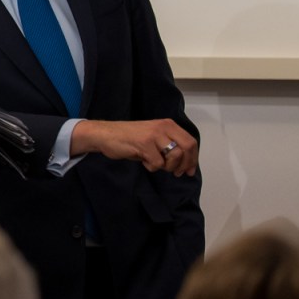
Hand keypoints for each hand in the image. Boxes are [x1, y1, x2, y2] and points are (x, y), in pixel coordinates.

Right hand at [73, 118, 197, 176]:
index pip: (191, 142)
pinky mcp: (144, 144)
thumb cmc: (128, 138)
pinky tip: (144, 162)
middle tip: (177, 173)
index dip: (193, 158)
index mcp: (168, 125)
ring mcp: (154, 135)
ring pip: (175, 156)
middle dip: (185, 164)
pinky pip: (158, 163)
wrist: (105, 135)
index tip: (189, 170)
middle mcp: (163, 127)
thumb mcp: (153, 137)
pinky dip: (152, 167)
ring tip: (156, 165)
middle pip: (187, 148)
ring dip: (168, 167)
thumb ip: (168, 145)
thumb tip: (184, 163)